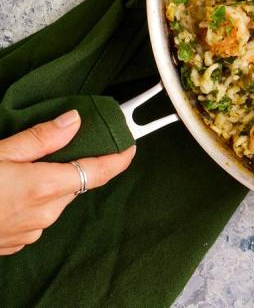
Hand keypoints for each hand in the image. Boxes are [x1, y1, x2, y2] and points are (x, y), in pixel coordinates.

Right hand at [0, 110, 135, 255]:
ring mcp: (30, 232)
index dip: (119, 158)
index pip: (98, 172)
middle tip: (47, 148)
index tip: (131, 145)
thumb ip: (40, 138)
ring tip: (14, 170)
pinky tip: (6, 192)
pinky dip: (29, 201)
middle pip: (73, 183)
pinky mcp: (16, 243)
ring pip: (54, 200)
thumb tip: (75, 120)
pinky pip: (36, 216)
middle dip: (67, 164)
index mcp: (45, 188)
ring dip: (45, 184)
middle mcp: (45, 214)